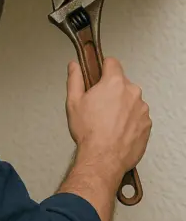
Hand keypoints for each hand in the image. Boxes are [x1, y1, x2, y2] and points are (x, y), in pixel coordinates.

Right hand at [66, 57, 151, 185]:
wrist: (103, 158)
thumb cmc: (89, 132)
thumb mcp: (73, 102)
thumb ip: (75, 79)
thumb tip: (74, 66)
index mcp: (114, 83)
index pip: (112, 63)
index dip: (102, 68)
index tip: (98, 75)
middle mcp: (132, 93)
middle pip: (122, 83)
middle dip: (111, 90)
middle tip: (98, 105)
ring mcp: (142, 109)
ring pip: (131, 100)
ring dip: (122, 106)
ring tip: (108, 121)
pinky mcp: (147, 124)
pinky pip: (137, 116)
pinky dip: (129, 120)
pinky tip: (117, 130)